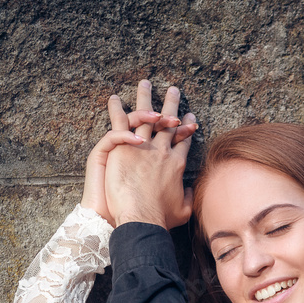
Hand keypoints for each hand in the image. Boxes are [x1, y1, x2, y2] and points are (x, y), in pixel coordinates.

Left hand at [104, 82, 194, 229]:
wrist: (142, 217)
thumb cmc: (161, 219)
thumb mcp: (184, 210)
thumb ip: (189, 197)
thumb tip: (189, 190)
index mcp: (176, 164)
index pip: (182, 140)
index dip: (186, 127)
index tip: (189, 117)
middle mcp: (162, 151)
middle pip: (167, 121)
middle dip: (171, 104)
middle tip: (173, 90)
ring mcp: (143, 146)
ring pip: (145, 115)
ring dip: (145, 98)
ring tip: (145, 84)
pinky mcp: (124, 146)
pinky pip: (119, 120)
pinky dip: (116, 108)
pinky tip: (113, 98)